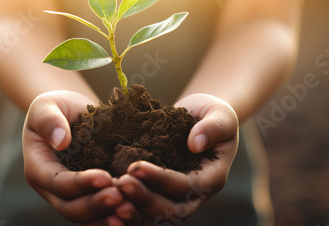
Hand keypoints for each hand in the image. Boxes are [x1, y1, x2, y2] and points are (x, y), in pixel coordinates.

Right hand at [22, 91, 125, 224]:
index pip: (57, 183)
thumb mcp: (47, 106)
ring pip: (85, 217)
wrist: (72, 114)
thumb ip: (50, 120)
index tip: (105, 177)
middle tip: (122, 197)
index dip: (80, 183)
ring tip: (130, 208)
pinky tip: (133, 211)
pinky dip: (112, 215)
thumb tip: (61, 141)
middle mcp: (51, 189)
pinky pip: (98, 214)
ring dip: (106, 216)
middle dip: (96, 205)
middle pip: (70, 208)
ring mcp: (70, 196)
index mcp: (38, 168)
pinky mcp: (88, 195)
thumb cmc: (56, 107)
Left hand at [114, 94, 238, 224]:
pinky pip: (144, 212)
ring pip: (156, 218)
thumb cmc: (211, 114)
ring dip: (134, 211)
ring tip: (111, 198)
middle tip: (119, 184)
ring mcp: (176, 199)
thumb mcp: (219, 113)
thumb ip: (213, 127)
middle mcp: (195, 196)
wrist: (198, 118)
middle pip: (171, 210)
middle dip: (144, 199)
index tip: (135, 166)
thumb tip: (195, 143)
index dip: (161, 179)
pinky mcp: (159, 196)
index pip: (187, 186)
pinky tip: (109, 203)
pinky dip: (128, 212)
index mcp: (212, 178)